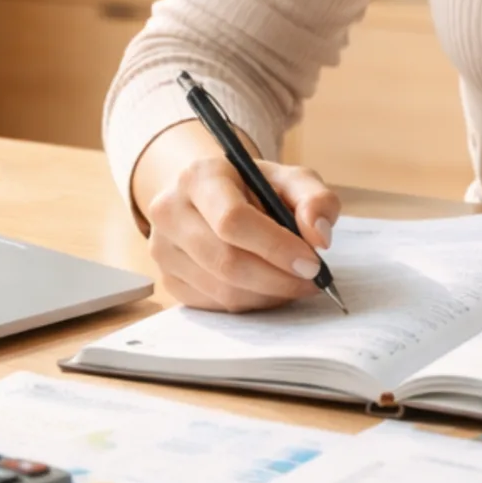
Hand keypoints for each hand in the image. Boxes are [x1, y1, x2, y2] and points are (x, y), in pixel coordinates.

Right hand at [133, 131, 339, 312]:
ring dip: (269, 294)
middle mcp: (169, 211)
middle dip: (278, 279)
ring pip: (223, 290)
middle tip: (312, 281)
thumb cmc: (254, 188)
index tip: (312, 263)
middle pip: (226, 261)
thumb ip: (315, 199)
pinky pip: (215, 305)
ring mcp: (162, 250)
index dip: (276, 247)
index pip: (232, 220)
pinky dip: (251, 302)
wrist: (209, 197)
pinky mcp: (168, 280)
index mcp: (198, 177)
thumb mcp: (290, 180)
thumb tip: (319, 238)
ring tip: (294, 282)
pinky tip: (268, 287)